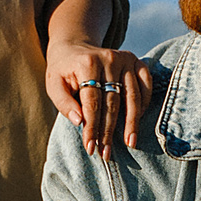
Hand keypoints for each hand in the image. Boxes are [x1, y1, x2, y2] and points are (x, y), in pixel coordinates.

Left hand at [45, 37, 154, 159]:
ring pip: (132, 96)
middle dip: (109, 130)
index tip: (90, 147)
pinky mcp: (136, 61)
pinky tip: (139, 120)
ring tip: (130, 143)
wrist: (74, 47)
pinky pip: (146, 84)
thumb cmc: (63, 71)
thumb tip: (80, 122)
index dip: (92, 127)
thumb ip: (63, 103)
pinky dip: (144, 103)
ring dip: (131, 123)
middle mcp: (109, 58)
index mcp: (87, 64)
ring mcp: (125, 58)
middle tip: (106, 152)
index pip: (92, 102)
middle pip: (112, 102)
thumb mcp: (54, 84)